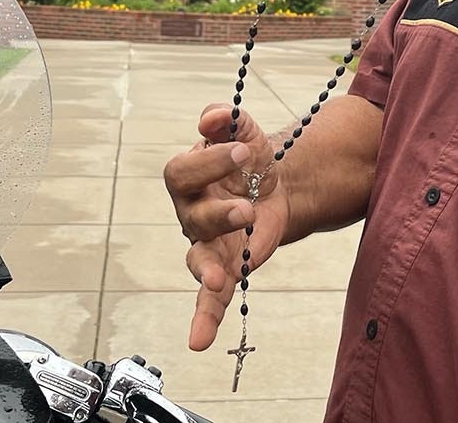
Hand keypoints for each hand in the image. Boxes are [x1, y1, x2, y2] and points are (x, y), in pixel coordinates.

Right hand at [162, 104, 290, 350]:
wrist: (275, 183)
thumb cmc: (249, 157)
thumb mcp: (243, 131)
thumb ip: (227, 120)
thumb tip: (212, 116)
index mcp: (188, 178)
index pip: (182, 172)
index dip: (208, 162)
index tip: (243, 150)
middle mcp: (190, 213)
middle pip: (190, 215)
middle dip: (218, 212)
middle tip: (247, 206)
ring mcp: (206, 244)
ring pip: (198, 257)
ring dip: (208, 266)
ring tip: (220, 275)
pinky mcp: (225, 268)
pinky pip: (209, 299)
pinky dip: (204, 319)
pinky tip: (199, 341)